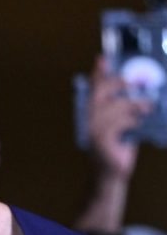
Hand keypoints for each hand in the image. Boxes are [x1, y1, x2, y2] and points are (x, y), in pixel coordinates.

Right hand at [88, 56, 149, 179]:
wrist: (111, 176)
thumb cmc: (118, 149)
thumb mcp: (122, 124)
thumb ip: (124, 109)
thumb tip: (137, 89)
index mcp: (89, 114)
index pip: (92, 89)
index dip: (98, 73)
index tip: (102, 58)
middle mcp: (87, 120)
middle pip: (100, 94)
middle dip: (116, 84)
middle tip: (131, 81)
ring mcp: (93, 131)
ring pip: (114, 108)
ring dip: (133, 105)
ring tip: (146, 106)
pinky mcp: (102, 141)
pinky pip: (119, 123)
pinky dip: (132, 120)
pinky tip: (138, 122)